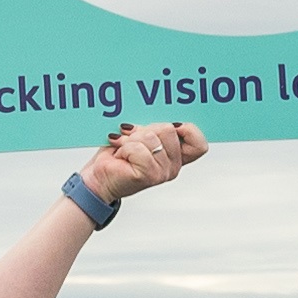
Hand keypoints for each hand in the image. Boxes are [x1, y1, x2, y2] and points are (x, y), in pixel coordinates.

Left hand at [85, 121, 206, 200]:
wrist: (98, 177)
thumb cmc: (117, 155)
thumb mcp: (139, 135)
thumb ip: (154, 129)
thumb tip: (161, 120)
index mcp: (175, 156)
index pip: (199, 144)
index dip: (188, 130)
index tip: (169, 126)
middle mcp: (173, 166)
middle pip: (169, 129)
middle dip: (145, 129)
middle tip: (132, 139)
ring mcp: (163, 173)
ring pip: (151, 137)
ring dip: (131, 139)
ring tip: (123, 149)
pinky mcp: (149, 176)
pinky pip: (139, 148)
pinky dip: (124, 147)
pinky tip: (120, 156)